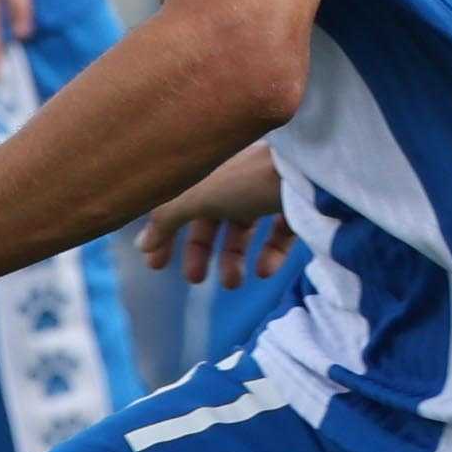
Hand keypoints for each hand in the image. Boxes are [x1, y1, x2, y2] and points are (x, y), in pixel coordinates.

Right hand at [129, 143, 290, 289]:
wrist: (309, 166)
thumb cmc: (247, 177)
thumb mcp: (197, 196)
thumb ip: (167, 219)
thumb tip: (142, 246)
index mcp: (206, 169)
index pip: (177, 202)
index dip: (165, 233)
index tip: (155, 265)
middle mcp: (234, 175)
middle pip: (210, 218)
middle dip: (200, 252)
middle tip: (196, 280)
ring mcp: (266, 187)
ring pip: (244, 227)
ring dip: (233, 259)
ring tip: (233, 284)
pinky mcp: (297, 201)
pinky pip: (279, 231)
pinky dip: (269, 254)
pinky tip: (264, 272)